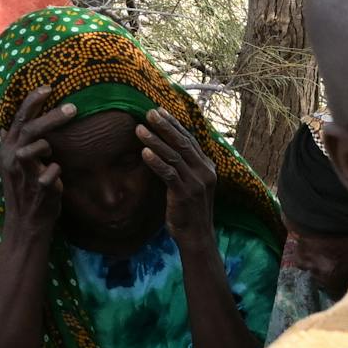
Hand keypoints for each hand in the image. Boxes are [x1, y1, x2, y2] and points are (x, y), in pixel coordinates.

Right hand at [0, 90, 78, 230]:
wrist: (25, 223)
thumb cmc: (26, 190)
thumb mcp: (15, 166)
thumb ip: (15, 145)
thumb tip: (8, 127)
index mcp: (7, 148)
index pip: (19, 118)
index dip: (32, 101)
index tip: (48, 87)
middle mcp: (11, 157)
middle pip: (30, 127)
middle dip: (52, 115)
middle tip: (74, 107)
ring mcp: (23, 172)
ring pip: (38, 145)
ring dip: (49, 144)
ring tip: (52, 154)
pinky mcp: (37, 187)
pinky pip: (52, 172)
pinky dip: (57, 172)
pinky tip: (56, 178)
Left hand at [144, 110, 223, 247]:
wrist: (197, 236)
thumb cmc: (190, 210)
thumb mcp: (191, 184)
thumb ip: (184, 167)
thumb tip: (165, 149)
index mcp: (207, 167)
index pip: (189, 140)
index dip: (174, 124)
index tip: (159, 111)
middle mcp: (205, 171)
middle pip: (182, 143)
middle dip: (165, 126)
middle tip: (148, 113)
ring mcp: (197, 182)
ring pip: (174, 155)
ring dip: (155, 140)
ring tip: (140, 129)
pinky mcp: (186, 194)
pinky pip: (169, 174)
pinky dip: (156, 162)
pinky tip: (144, 153)